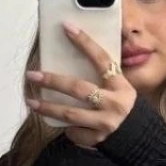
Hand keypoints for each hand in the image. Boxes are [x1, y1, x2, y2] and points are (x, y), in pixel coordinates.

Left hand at [25, 23, 135, 147]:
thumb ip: (100, 74)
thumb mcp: (116, 86)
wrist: (134, 134)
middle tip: (32, 75)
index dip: (85, 42)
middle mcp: (115, 103)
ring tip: (31, 101)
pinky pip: (74, 131)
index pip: (102, 59)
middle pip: (79, 89)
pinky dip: (66, 128)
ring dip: (48, 108)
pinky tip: (58, 124)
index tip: (66, 27)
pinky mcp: (98, 138)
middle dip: (53, 81)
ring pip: (70, 114)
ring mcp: (107, 123)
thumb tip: (71, 49)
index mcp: (121, 85)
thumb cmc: (117, 103)